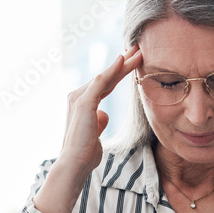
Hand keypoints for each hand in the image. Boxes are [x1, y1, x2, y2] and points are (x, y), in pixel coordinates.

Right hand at [59, 44, 142, 175]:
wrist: (75, 164)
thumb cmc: (85, 153)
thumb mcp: (95, 134)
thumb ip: (99, 122)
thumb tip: (104, 114)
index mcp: (82, 103)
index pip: (105, 84)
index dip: (120, 72)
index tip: (134, 62)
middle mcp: (78, 96)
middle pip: (106, 77)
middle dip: (123, 62)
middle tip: (138, 48)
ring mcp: (79, 98)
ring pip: (106, 76)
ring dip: (123, 63)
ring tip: (138, 52)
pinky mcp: (83, 102)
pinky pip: (101, 82)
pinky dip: (112, 70)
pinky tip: (122, 59)